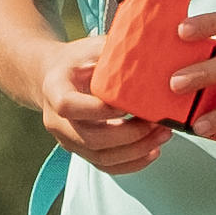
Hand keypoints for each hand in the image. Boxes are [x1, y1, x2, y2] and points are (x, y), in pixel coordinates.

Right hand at [31, 41, 166, 173]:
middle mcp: (57, 121)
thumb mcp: (90, 48)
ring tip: (162, 135)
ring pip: (101, 158)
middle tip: (157, 123)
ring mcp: (68, 140)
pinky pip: (106, 166)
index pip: (69, 106)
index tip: (128, 104)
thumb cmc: (76, 61)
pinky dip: (131, 164)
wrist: (53, 79)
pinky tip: (152, 151)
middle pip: (90, 139)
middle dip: (129, 135)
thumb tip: (151, 48)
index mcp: (55, 90)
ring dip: (135, 151)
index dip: (98, 110)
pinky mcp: (82, 151)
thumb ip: (113, 51)